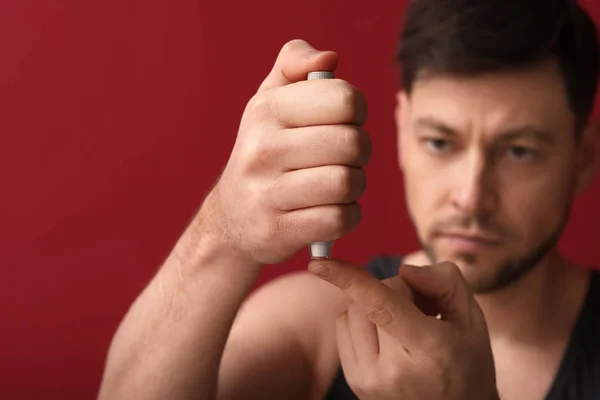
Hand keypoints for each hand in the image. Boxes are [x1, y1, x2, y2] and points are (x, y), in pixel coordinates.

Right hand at [199, 39, 370, 264]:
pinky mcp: (277, 231)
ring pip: (347, 183)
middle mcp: (261, 150)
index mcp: (265, 110)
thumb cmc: (265, 150)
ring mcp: (266, 194)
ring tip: (339, 184)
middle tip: (345, 157)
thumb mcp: (269, 100)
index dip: (356, 110)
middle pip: (352, 143)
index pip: (344, 99)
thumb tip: (329, 58)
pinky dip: (347, 216)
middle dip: (360, 152)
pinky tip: (332, 210)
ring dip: (355, 185)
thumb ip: (294, 63)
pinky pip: (340, 219)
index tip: (342, 121)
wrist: (233, 218)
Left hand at [309, 259, 497, 399]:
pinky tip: (388, 337)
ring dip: (374, 304)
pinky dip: (362, 320)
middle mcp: (394, 370)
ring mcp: (370, 380)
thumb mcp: (472, 318)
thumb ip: (444, 282)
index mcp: (430, 350)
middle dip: (395, 290)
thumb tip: (403, 271)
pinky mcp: (355, 382)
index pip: (382, 306)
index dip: (350, 279)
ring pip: (351, 310)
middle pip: (370, 298)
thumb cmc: (466, 361)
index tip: (319, 263)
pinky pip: (343, 327)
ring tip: (404, 325)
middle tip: (421, 308)